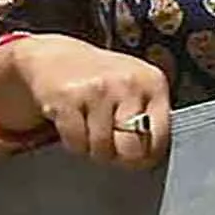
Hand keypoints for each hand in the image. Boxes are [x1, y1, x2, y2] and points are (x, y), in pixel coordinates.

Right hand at [0, 34, 170, 168]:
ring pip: (102, 148)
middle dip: (119, 156)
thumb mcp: (136, 88)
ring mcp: (98, 89)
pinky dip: (73, 143)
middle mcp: (128, 83)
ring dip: (93, 149)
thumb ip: (149, 117)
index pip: (159, 139)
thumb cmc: (102, 79)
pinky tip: (74, 125)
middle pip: (131, 149)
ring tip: (90, 131)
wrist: (55, 57)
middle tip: (111, 147)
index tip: (136, 157)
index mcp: (152, 83)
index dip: (146, 156)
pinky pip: (76, 142)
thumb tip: (148, 158)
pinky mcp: (68, 98)